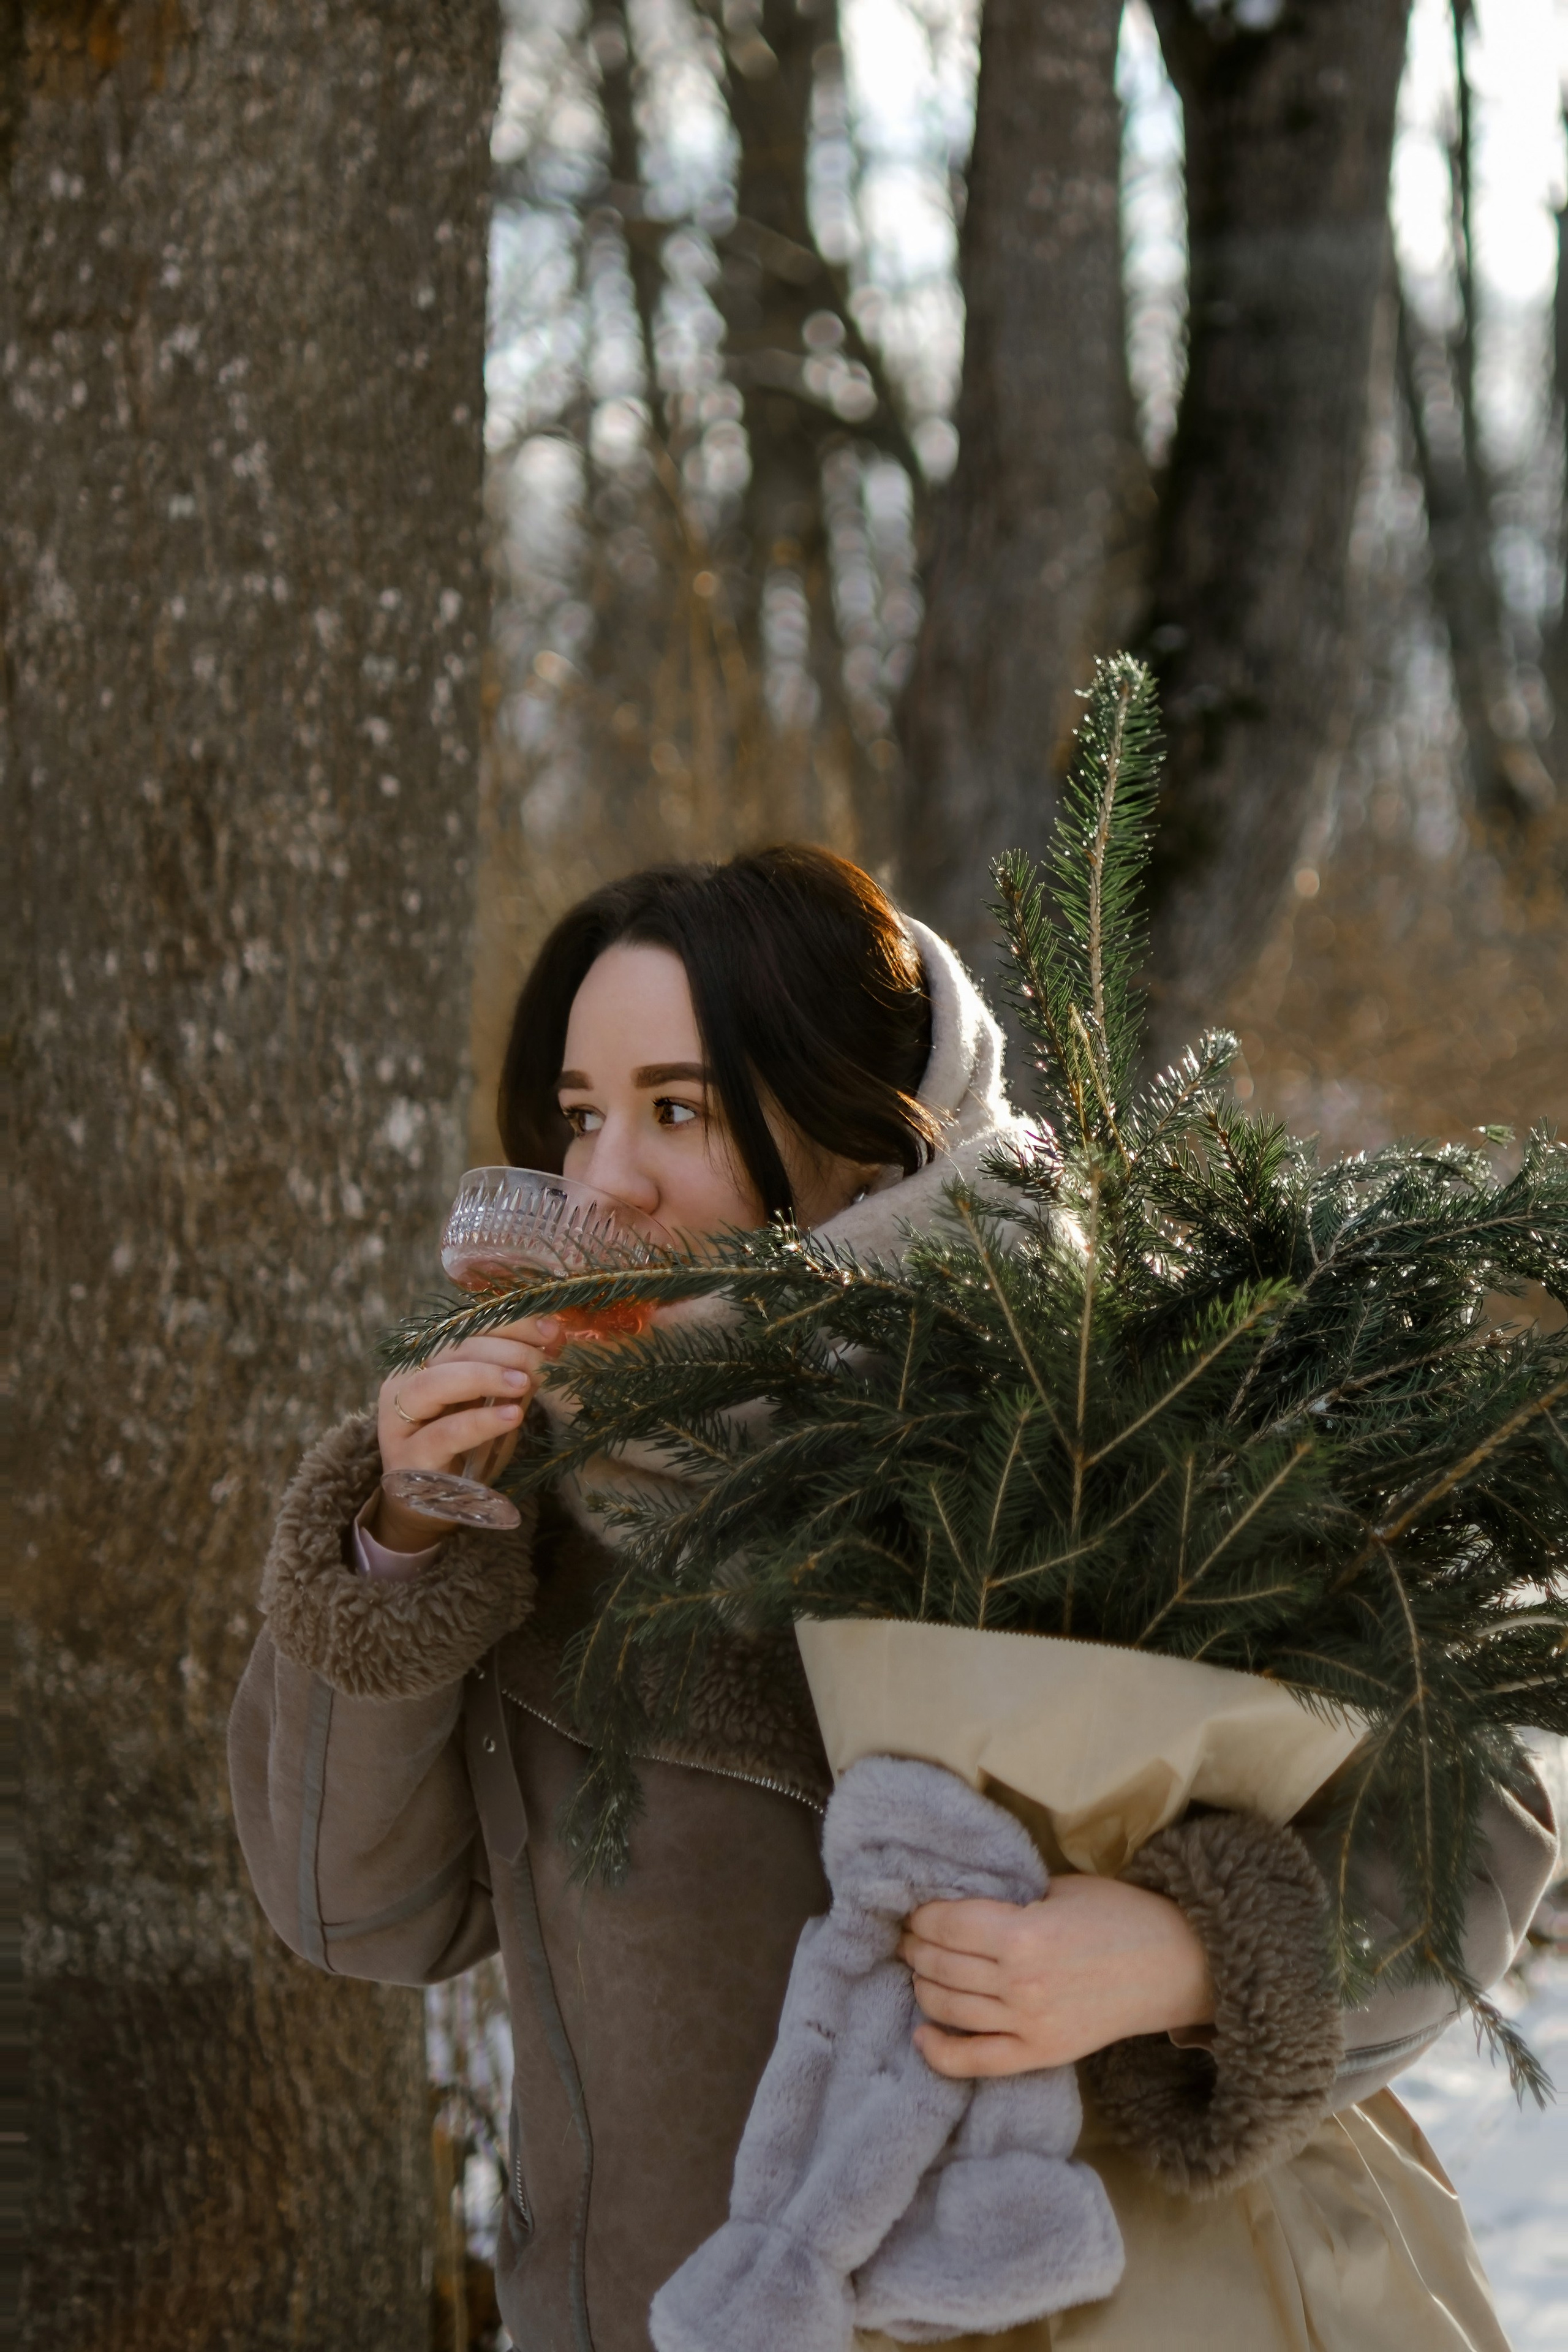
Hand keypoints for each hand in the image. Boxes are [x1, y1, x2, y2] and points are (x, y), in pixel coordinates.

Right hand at [370, 1319, 561, 1548]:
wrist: (432, 1507)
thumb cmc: (464, 1450)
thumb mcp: (491, 1406)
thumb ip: (511, 1376)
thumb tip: (551, 1344)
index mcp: (425, 1362)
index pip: (466, 1329)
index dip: (510, 1325)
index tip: (551, 1329)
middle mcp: (405, 1383)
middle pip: (451, 1350)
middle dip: (504, 1349)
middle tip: (543, 1360)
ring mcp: (402, 1421)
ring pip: (435, 1383)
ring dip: (485, 1376)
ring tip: (525, 1383)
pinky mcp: (410, 1458)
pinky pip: (444, 1433)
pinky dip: (480, 1421)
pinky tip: (511, 1416)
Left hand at [899, 1873, 1212, 2077]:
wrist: (1172, 1965)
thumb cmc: (1117, 1914)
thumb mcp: (1058, 1889)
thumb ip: (1008, 1900)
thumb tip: (957, 1902)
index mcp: (1022, 1934)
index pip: (945, 1926)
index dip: (921, 1917)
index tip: (915, 1911)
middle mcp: (1020, 1983)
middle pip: (941, 1966)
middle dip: (915, 1948)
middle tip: (908, 1938)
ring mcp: (1029, 2024)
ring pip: (949, 2008)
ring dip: (923, 1986)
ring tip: (918, 1970)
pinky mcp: (1042, 2054)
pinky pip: (976, 2062)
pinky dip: (940, 2052)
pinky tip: (921, 2033)